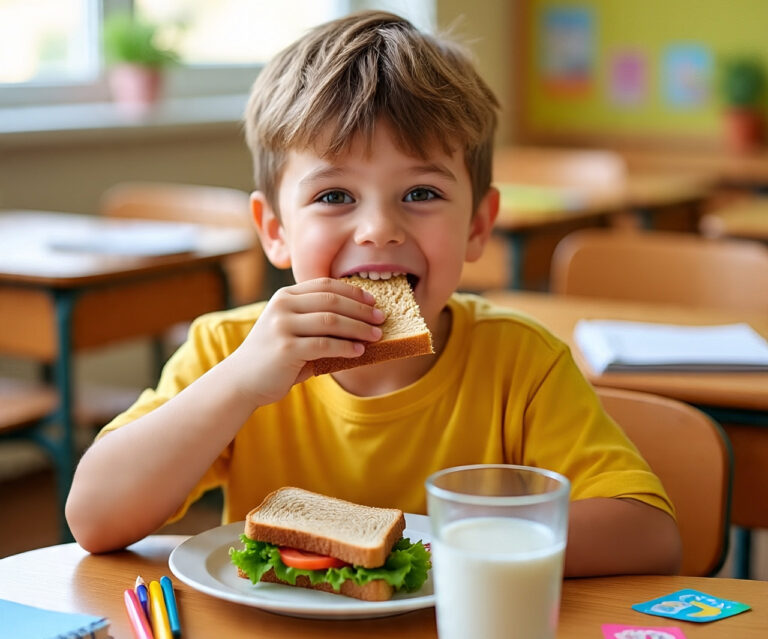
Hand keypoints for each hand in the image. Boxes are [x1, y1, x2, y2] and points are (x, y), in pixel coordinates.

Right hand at [228, 277, 383, 406]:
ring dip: (359, 328)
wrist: (242, 380)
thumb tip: (361, 320)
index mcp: (285, 296)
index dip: (353, 292)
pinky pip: (324, 345)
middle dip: (361, 310)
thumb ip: (317, 321)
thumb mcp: (292, 329)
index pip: (325, 285)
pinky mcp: (286, 349)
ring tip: (376, 335)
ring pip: (331, 321)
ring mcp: (282, 327)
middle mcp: (282, 306)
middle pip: (332, 301)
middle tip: (381, 318)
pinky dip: (346, 347)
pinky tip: (359, 351)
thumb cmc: (275, 356)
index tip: (373, 301)